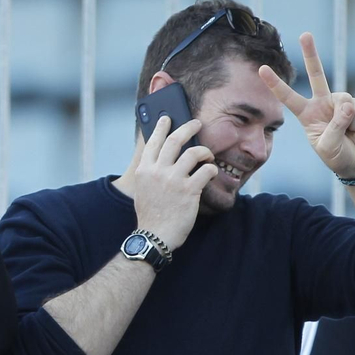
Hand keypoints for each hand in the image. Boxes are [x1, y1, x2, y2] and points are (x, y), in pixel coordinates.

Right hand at [130, 114, 216, 251]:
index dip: (161, 128)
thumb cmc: (151, 214)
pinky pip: (206, 171)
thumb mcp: (143, 189)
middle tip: (196, 123)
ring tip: (207, 156)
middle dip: (188, 127)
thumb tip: (164, 158)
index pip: (153, 142)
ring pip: (193, 152)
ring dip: (204, 151)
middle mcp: (157, 171)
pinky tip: (211, 172)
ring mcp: (173, 180)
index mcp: (144, 170)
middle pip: (175, 140)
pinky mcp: (188, 190)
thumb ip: (151, 173)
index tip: (167, 119)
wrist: (155, 235)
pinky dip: (211, 169)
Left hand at [259, 33, 354, 178]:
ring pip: (342, 101)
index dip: (275, 84)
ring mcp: (340, 102)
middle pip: (316, 74)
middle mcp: (322, 103)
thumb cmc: (337, 156)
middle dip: (311, 53)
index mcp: (306, 114)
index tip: (261, 69)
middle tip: (305, 34)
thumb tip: (348, 104)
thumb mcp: (328, 147)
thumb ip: (335, 126)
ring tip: (347, 133)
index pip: (288, 97)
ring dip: (346, 121)